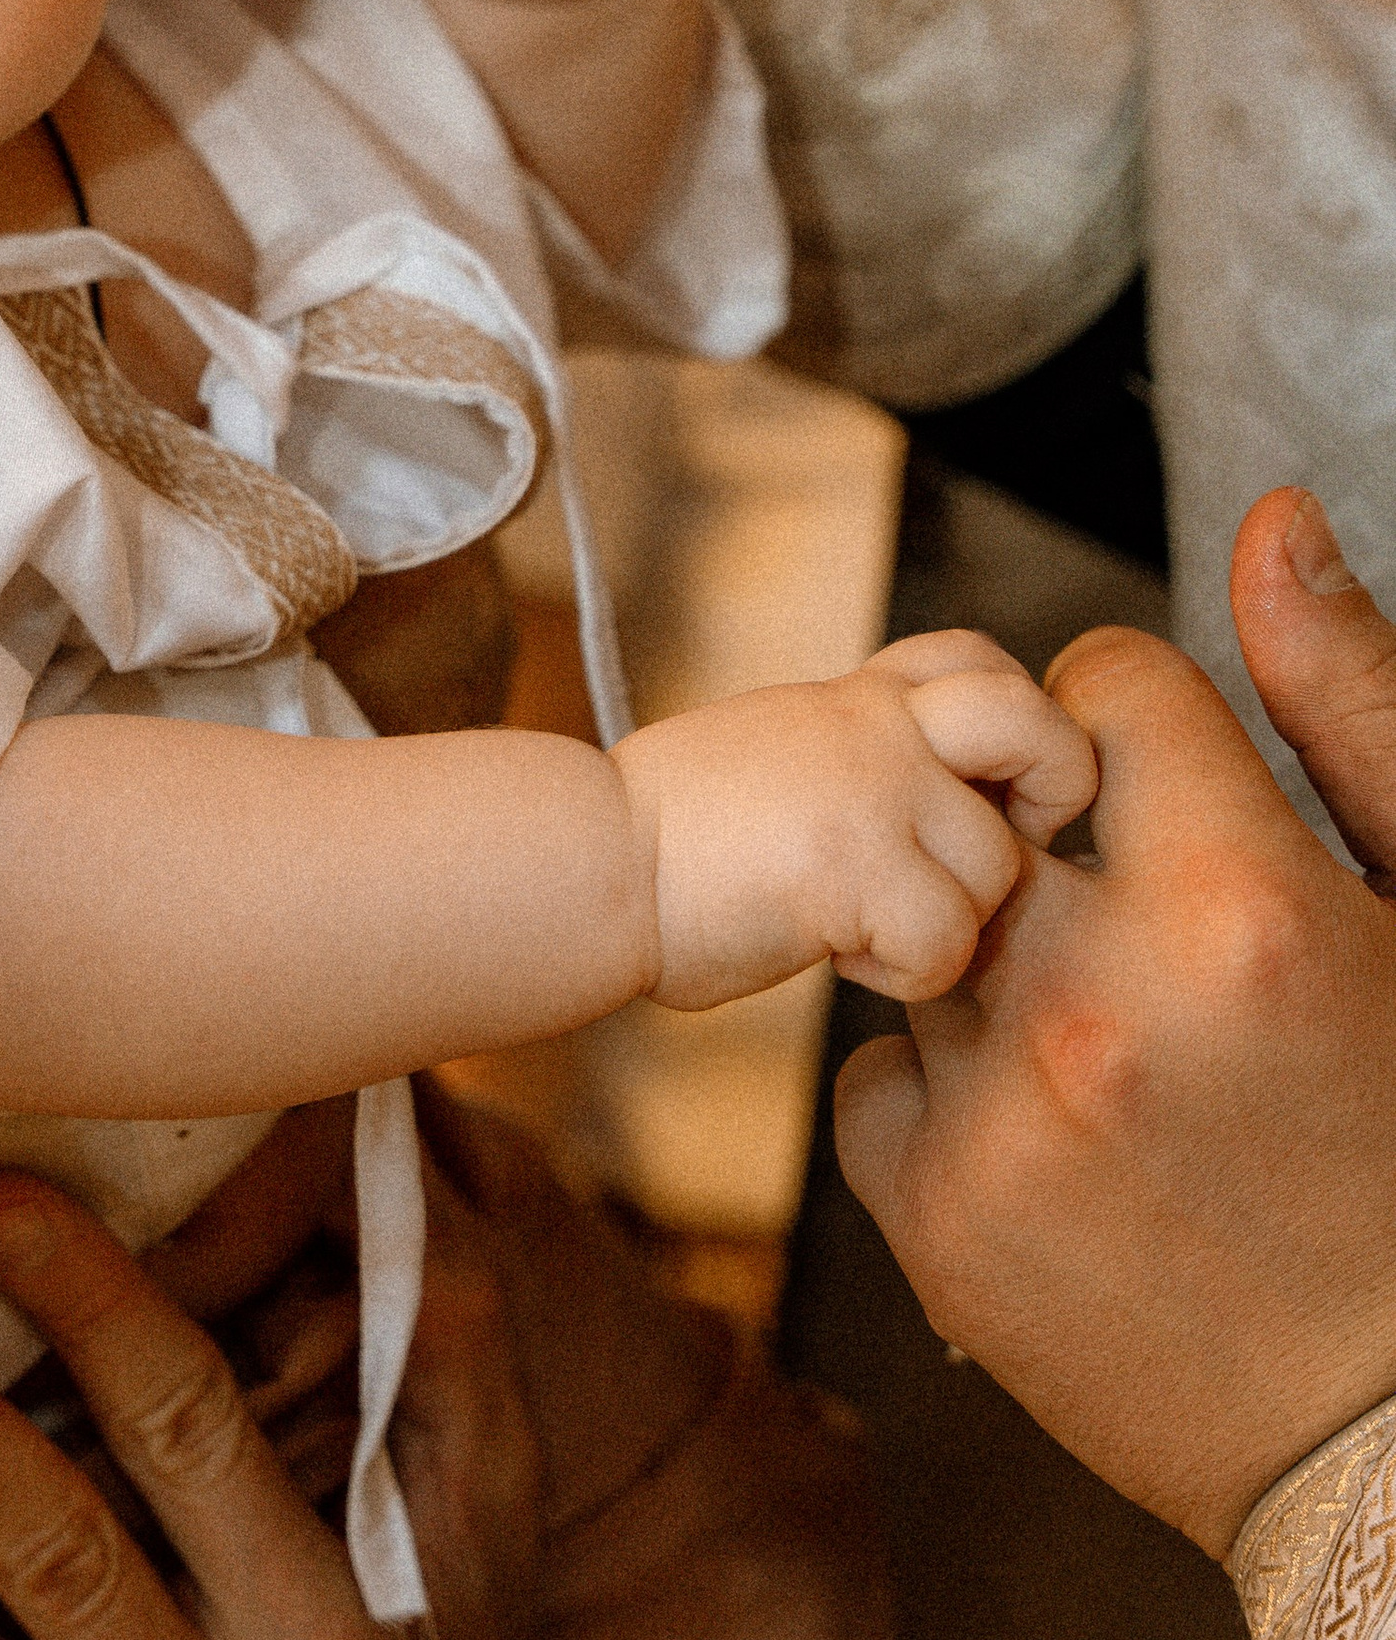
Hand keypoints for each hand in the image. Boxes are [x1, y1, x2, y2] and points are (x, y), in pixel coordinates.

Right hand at [614, 630, 1098, 1011]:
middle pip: (1038, 728)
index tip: (983, 790)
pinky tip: (840, 960)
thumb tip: (950, 808)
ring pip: (996, 874)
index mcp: (855, 696)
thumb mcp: (779, 750)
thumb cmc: (665, 836)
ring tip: (860, 930)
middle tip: (1000, 849)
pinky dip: (904, 976)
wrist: (585, 864)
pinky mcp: (855, 867)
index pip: (984, 663)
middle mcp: (874, 724)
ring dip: (944, 926)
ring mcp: (870, 789)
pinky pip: (947, 946)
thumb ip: (865, 755)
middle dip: (1054, 794)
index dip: (1017, 728)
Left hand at [837, 495, 1395, 1554]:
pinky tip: (1067, 1158)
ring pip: (923, 942)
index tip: (1182, 812)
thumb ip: (1346, 704)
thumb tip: (1266, 521)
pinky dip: (946, 1101)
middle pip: (995, 816)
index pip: (1102, 688)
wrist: (1391, 1439)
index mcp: (1240, 909)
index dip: (1148, 738)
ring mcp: (999, 1119)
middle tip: (1160, 965)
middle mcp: (1098, 1006)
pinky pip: (875, 1081)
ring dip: (999, 979)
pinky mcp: (930, 1222)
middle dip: (1064, 860)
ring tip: (1128, 1074)